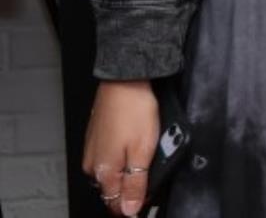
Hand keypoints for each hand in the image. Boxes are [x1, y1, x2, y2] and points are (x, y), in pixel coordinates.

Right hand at [81, 80, 159, 215]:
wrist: (124, 81)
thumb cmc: (134, 111)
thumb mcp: (143, 151)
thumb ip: (136, 184)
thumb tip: (129, 211)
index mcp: (105, 172)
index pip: (115, 204)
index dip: (134, 205)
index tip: (150, 196)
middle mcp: (94, 165)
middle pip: (112, 190)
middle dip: (132, 188)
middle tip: (152, 172)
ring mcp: (93, 152)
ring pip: (111, 174)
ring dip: (128, 172)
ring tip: (146, 155)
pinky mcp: (96, 139)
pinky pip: (109, 159)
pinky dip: (123, 158)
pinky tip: (135, 145)